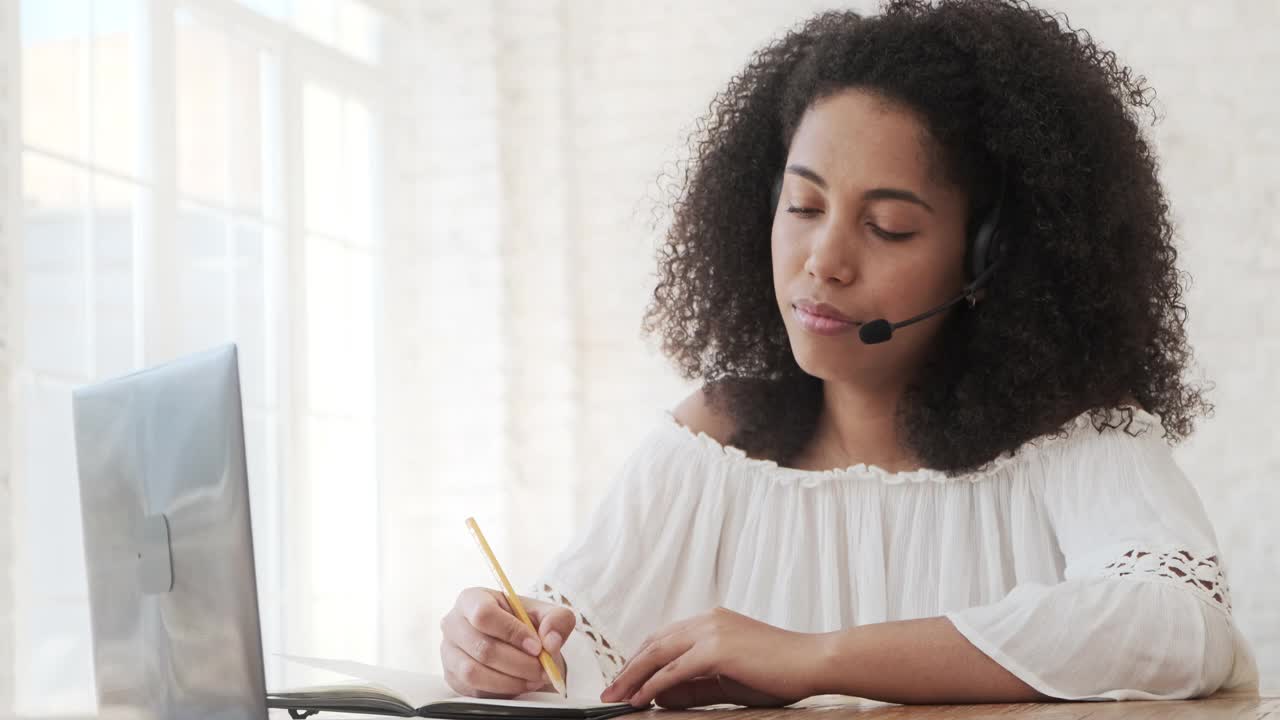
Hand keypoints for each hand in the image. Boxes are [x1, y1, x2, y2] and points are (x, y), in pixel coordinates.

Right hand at [440, 587, 573, 697]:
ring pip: (475, 673)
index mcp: (472, 599)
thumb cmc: (526, 624)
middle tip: (542, 669)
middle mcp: (453, 623)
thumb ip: (557, 620)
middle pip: (482, 647)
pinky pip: (473, 690)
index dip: (512, 632)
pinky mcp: (452, 676)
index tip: (537, 646)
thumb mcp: (547, 614)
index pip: (484, 614)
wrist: (516, 645)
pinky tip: (519, 684)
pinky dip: (500, 691)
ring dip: (510, 681)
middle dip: (518, 663)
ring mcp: (449, 652)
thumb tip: (550, 640)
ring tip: (533, 679)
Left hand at [600, 606, 825, 708]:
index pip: (664, 638)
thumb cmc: (779, 671)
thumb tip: (661, 694)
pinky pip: (675, 670)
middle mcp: (707, 620)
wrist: (813, 661)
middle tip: (609, 690)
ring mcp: (711, 631)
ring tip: (616, 696)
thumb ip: (695, 686)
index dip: (641, 659)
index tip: (624, 679)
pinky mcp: (717, 648)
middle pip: (655, 643)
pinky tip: (641, 699)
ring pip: (658, 653)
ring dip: (633, 676)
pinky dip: (654, 685)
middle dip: (628, 668)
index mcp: (712, 621)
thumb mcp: (729, 680)